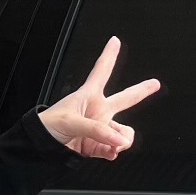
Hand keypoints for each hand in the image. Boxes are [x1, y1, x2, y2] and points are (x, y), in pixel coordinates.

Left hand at [39, 37, 160, 159]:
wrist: (40, 147)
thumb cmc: (49, 126)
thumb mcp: (72, 122)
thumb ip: (97, 131)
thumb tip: (119, 140)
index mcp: (88, 96)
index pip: (101, 71)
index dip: (109, 55)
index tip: (114, 41)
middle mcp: (98, 111)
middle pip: (124, 99)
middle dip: (141, 91)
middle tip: (154, 84)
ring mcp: (99, 129)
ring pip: (122, 133)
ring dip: (122, 140)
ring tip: (115, 145)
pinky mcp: (97, 145)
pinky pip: (113, 149)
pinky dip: (113, 152)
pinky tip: (111, 153)